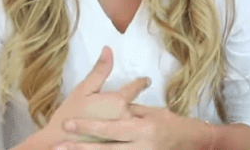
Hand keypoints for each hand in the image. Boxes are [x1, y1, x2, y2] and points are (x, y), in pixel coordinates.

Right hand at [42, 46, 149, 144]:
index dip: (141, 83)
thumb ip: (99, 70)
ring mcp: (124, 133)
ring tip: (130, 116)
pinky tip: (124, 131)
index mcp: (118, 101)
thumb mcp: (83, 89)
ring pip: (135, 121)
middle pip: (138, 106)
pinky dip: (128, 131)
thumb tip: (108, 49)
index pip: (136, 87)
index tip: (146, 80)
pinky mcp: (119, 144)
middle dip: (137, 103)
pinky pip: (129, 134)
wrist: (58, 142)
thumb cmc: (69, 115)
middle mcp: (125, 116)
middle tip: (133, 100)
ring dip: (135, 117)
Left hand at [59, 104, 211, 149]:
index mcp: (143, 127)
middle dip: (81, 143)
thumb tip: (112, 104)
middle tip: (59, 143)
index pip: (112, 125)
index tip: (68, 122)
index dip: (89, 124)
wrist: (191, 142)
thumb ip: (132, 110)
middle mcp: (141, 144)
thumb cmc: (171, 125)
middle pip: (106, 144)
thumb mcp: (154, 113)